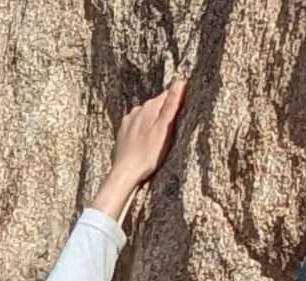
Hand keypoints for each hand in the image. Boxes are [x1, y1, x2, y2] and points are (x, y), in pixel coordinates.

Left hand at [91, 79, 187, 220]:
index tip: (182, 114)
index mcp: (148, 107)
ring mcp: (128, 122)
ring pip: (146, 116)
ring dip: (154, 122)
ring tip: (159, 137)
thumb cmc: (148, 154)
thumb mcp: (164, 128)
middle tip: (172, 129)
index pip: (167, 95)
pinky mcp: (123, 133)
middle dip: (164, 113)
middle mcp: (136, 111)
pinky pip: (138, 126)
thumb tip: (180, 82)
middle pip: (156, 106)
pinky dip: (144, 131)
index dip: (177, 103)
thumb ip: (171, 105)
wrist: (125, 173)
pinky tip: (146, 142)